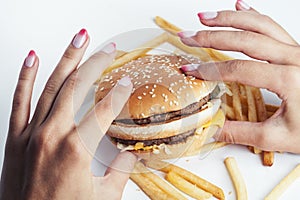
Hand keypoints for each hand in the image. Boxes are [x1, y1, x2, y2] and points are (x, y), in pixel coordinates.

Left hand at [0, 29, 136, 199]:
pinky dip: (26, 76)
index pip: (105, 110)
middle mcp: (52, 136)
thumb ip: (121, 171)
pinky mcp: (15, 138)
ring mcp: (31, 134)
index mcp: (77, 150)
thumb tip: (131, 155)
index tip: (127, 82)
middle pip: (77, 87)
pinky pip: (20, 100)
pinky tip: (34, 59)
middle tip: (108, 49)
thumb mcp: (104, 197)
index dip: (119, 93)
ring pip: (51, 86)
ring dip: (67, 59)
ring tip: (79, 39)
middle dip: (96, 63)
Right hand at [178, 1, 299, 152]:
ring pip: (259, 24)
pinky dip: (254, 14)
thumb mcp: (280, 137)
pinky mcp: (297, 49)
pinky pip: (273, 26)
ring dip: (230, 18)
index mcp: (288, 78)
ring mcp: (297, 50)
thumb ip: (243, 133)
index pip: (238, 69)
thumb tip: (213, 130)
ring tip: (205, 17)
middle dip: (211, 36)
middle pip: (245, 38)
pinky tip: (240, 6)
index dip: (210, 70)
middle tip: (188, 35)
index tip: (190, 71)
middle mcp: (294, 57)